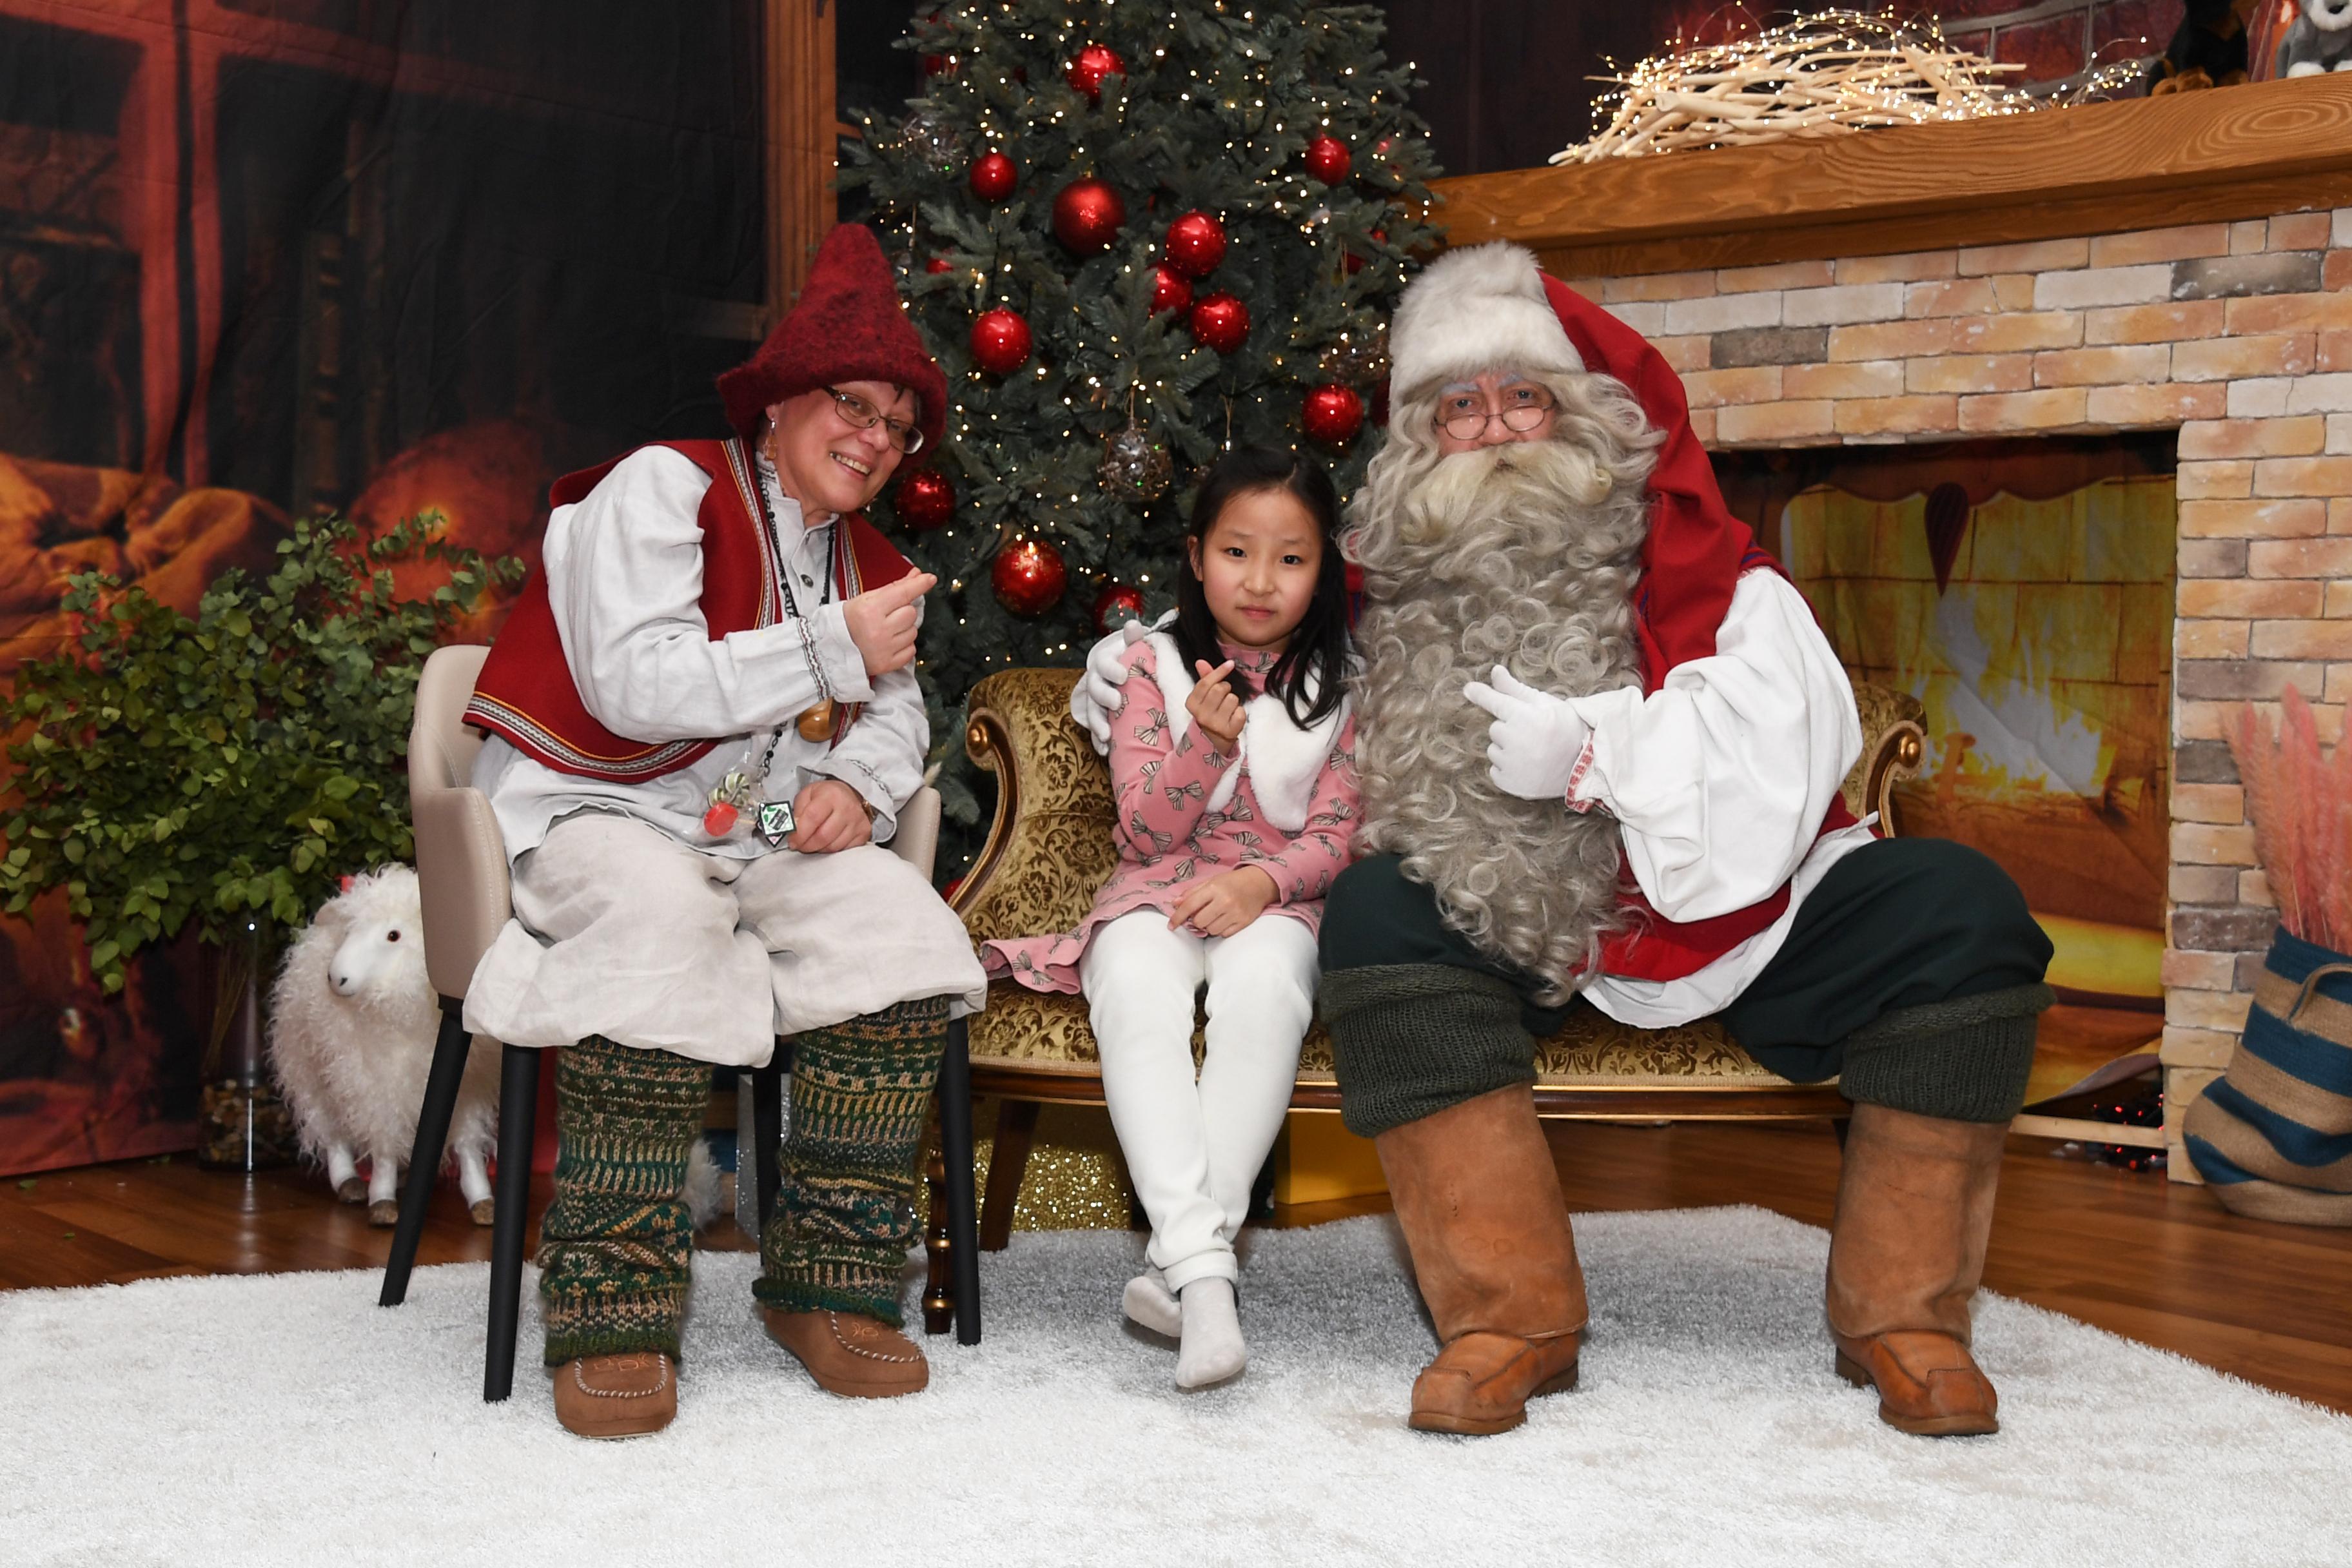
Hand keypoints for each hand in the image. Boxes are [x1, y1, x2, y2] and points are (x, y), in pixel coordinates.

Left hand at [788, 778, 873, 853]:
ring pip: (833, 847)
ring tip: (813, 841)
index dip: (800, 834)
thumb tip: (793, 831)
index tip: (792, 841)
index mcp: (831, 795)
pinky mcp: (864, 833)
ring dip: (818, 849)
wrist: (849, 795)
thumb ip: (797, 812)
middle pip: (823, 836)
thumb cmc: (826, 796)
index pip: (813, 818)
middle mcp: (847, 808)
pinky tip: (827, 842)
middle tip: (800, 845)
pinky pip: (844, 850)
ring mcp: (858, 821)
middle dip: (807, 845)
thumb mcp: (806, 795)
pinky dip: (832, 850)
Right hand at [842, 571, 934, 677]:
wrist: (832, 649)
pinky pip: (911, 650)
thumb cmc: (848, 622)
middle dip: (903, 611)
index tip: (929, 579)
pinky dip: (904, 645)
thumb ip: (894, 588)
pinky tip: (889, 643)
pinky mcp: (888, 664)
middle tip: (888, 615)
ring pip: (913, 631)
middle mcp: (879, 630)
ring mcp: (884, 648)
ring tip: (885, 630)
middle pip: (911, 613)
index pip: (903, 593)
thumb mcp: (866, 599)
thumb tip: (916, 576)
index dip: (919, 584)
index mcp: (870, 610)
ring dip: (904, 629)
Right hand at [1071, 614, 1164, 755]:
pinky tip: (1105, 751)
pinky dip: (1098, 740)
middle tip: (1117, 703)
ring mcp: (1096, 702)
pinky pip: (1095, 730)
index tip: (1123, 676)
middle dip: (1105, 697)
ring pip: (1092, 712)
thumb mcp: (1133, 646)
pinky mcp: (1099, 717)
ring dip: (1098, 723)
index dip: (1112, 669)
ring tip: (1108, 735)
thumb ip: (1134, 638)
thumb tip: (1133, 624)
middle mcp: (1096, 682)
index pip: (1104, 663)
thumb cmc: (1131, 659)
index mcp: (1105, 663)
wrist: (1124, 673)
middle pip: (1095, 690)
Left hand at [1167, 866, 1277, 937]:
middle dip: (1196, 921)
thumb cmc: (1232, 882)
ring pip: (1211, 930)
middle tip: (1203, 914)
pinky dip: (1221, 930)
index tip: (1171, 925)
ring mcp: (1235, 912)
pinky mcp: (1244, 922)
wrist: (1259, 883)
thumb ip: (1192, 893)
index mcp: (1213, 888)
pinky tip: (1225, 920)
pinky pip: (1224, 934)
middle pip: (1199, 922)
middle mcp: (1224, 900)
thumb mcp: (1211, 882)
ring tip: (1216, 915)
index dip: (1177, 917)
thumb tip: (1175, 904)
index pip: (1189, 906)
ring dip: (1209, 926)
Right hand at [1185, 659, 1246, 751]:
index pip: (1206, 682)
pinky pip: (1241, 712)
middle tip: (1223, 696)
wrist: (1213, 740)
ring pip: (1232, 699)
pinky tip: (1233, 717)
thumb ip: (1204, 678)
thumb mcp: (1203, 697)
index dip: (1219, 671)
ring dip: (1234, 701)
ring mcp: (1215, 725)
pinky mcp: (1229, 731)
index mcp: (1192, 704)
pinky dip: (1240, 712)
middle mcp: (1201, 715)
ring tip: (1227, 709)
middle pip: (1220, 689)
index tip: (1230, 664)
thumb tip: (1200, 661)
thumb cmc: (1210, 712)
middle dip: (1226, 688)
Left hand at [1462, 664, 1591, 800]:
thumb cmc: (1566, 729)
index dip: (1481, 695)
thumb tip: (1495, 671)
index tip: (1468, 689)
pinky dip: (1507, 769)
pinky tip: (1527, 767)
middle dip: (1509, 730)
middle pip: (1495, 729)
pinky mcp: (1509, 783)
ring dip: (1507, 750)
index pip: (1495, 702)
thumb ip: (1515, 689)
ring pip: (1494, 750)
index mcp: (1524, 717)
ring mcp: (1511, 764)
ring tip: (1532, 752)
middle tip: (1533, 734)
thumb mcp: (1545, 704)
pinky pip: (1495, 770)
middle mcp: (1514, 740)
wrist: (1584, 766)